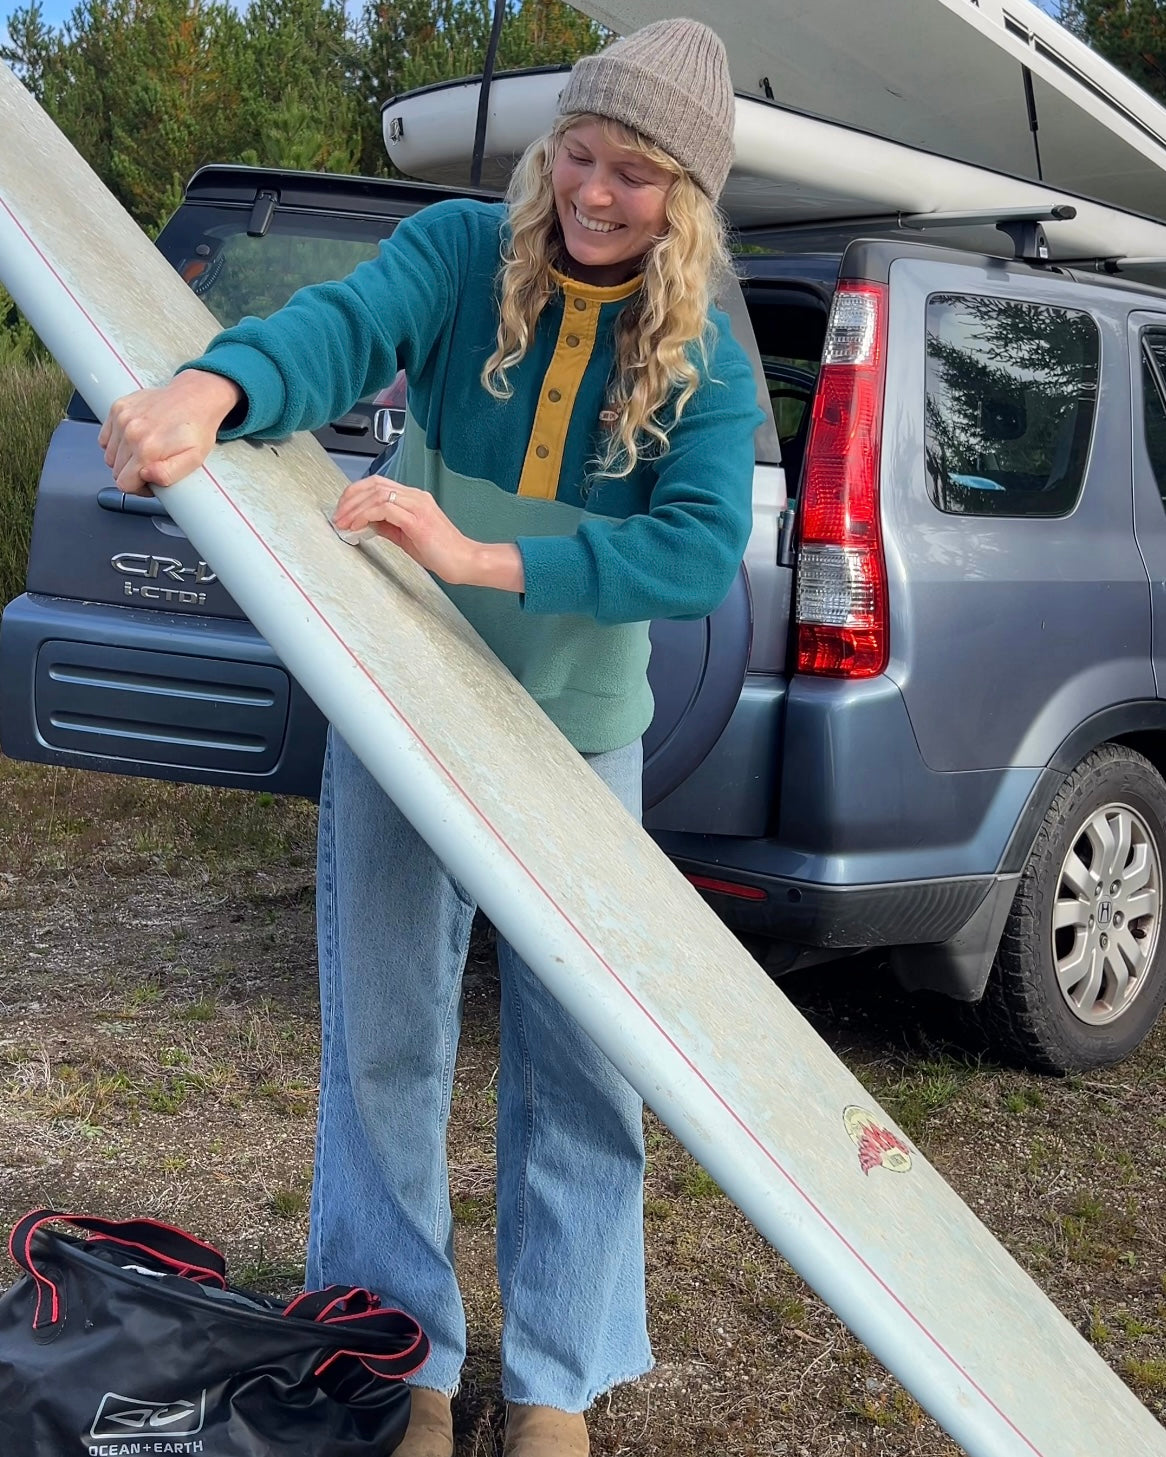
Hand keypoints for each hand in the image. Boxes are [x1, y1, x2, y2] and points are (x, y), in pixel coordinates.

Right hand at [99, 370, 242, 495]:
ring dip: (124, 458)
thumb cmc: (196, 429)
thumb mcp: (193, 460)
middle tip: (151, 465)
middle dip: (132, 473)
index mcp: (147, 448)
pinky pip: (105, 437)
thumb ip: (168, 474)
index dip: (138, 487)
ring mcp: (122, 418)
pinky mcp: (118, 408)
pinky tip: (134, 440)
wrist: (195, 398)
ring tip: (144, 451)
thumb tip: (146, 476)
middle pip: (116, 470)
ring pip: (109, 455)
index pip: (124, 483)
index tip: (149, 481)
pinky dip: (116, 442)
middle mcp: (130, 432)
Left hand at [332, 477, 523, 591]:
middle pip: (373, 484)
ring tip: (343, 522)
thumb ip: (387, 526)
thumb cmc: (441, 552)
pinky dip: (365, 516)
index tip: (343, 510)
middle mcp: (415, 496)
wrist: (465, 561)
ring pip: (376, 494)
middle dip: (349, 498)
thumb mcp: (406, 537)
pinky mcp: (417, 520)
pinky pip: (384, 509)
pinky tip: (357, 526)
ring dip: (354, 508)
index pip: (377, 484)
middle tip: (338, 516)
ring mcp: (417, 506)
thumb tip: (365, 522)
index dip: (355, 494)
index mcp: (413, 498)